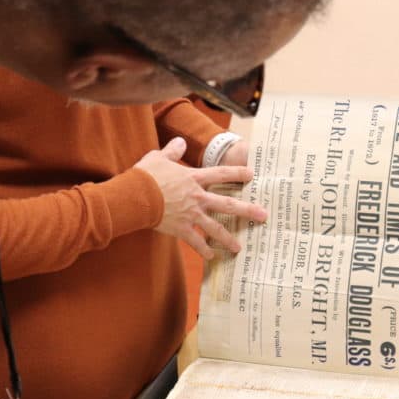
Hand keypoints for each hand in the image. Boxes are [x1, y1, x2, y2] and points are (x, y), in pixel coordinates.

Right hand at [135, 137, 266, 258]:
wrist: (135, 195)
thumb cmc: (145, 175)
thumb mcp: (158, 158)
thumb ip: (172, 150)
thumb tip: (180, 141)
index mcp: (194, 178)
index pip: (221, 174)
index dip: (237, 173)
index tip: (252, 174)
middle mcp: (197, 197)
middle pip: (228, 204)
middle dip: (247, 210)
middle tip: (263, 216)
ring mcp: (191, 214)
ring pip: (215, 227)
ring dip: (228, 238)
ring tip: (239, 247)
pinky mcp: (181, 228)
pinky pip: (195, 242)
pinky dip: (203, 250)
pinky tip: (212, 257)